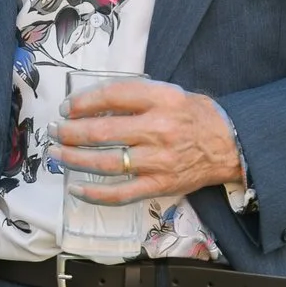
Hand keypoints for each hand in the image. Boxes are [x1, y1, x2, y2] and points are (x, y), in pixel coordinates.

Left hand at [54, 79, 241, 203]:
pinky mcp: (159, 185)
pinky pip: (121, 193)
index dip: (82, 102)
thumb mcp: (169, 93)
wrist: (230, 146)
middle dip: (70, 131)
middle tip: (54, 130)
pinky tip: (76, 188)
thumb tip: (91, 103)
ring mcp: (158, 161)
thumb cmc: (195, 116)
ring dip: (74, 158)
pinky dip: (95, 193)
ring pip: (106, 162)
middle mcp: (159, 129)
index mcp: (162, 99)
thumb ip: (135, 95)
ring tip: (57, 153)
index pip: (112, 96)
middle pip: (102, 131)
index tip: (67, 108)